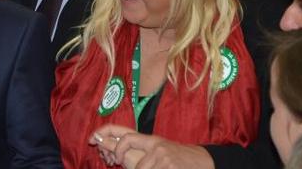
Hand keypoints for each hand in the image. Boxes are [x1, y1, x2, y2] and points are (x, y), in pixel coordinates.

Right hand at [90, 125, 144, 168]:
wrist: (154, 168)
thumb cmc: (143, 163)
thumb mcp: (126, 155)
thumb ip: (112, 145)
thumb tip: (98, 137)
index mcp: (131, 134)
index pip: (112, 128)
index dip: (100, 134)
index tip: (91, 143)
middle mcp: (130, 137)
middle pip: (111, 136)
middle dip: (104, 145)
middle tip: (104, 157)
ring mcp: (130, 146)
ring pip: (113, 145)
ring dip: (107, 152)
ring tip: (109, 162)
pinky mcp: (129, 154)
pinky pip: (117, 151)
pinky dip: (112, 156)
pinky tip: (112, 162)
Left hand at [93, 125, 213, 168]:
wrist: (205, 162)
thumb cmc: (180, 158)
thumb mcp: (160, 150)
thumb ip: (140, 151)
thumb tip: (114, 153)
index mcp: (151, 140)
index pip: (125, 135)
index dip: (109, 139)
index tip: (96, 140)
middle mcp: (156, 146)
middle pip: (131, 159)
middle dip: (128, 164)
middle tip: (121, 163)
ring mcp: (164, 157)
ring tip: (159, 168)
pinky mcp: (170, 166)